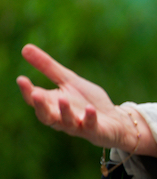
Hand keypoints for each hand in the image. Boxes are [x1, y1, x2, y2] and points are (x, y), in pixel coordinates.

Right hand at [16, 44, 143, 151]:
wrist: (114, 119)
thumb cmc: (87, 100)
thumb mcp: (69, 81)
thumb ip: (48, 67)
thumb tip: (25, 47)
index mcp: (52, 105)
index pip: (35, 99)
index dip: (27, 91)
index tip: (21, 79)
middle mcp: (61, 118)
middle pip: (45, 115)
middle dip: (40, 105)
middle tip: (35, 93)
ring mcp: (78, 125)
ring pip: (66, 122)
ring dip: (65, 111)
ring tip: (63, 98)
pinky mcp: (94, 130)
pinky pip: (90, 125)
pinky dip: (89, 117)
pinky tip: (90, 108)